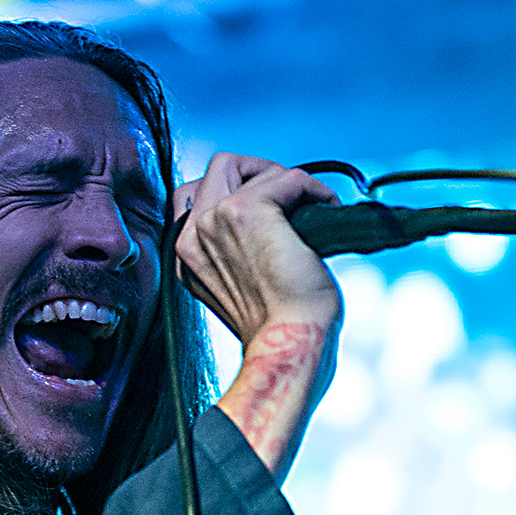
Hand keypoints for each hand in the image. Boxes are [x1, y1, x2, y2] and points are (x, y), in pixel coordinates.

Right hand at [172, 155, 343, 481]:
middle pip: (217, 169)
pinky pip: (287, 177)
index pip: (198, 198)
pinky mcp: (246, 211)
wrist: (289, 347)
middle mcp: (192, 237)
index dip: (238, 193)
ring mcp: (214, 221)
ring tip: (310, 208)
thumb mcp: (243, 288)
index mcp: (188, 258)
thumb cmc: (280, 330)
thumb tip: (273, 220)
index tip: (272, 212)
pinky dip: (313, 187)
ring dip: (285, 180)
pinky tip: (327, 208)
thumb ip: (238, 253)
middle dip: (257, 173)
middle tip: (290, 199)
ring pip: (248, 167)